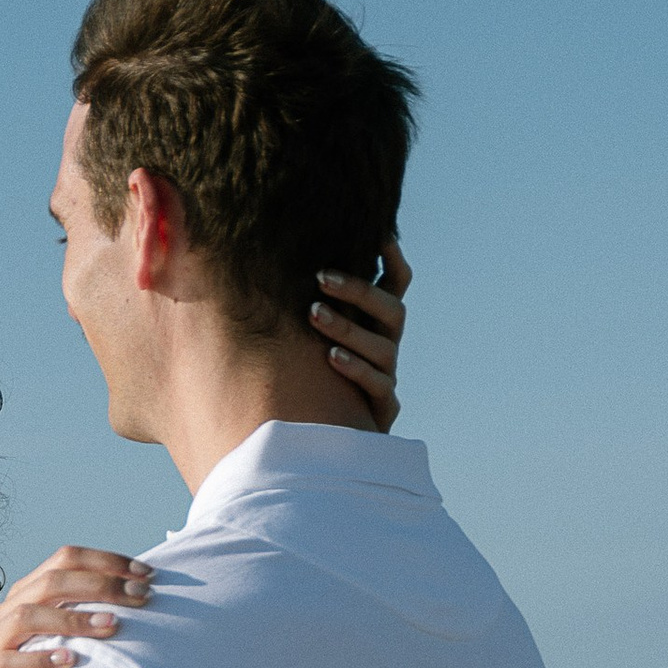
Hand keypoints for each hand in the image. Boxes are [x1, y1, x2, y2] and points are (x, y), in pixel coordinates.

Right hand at [0, 548, 151, 667]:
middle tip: (142, 594)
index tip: (147, 573)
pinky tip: (70, 662)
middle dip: (101, 583)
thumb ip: (80, 618)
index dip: (107, 561)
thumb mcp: (54, 641)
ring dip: (74, 618)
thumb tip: (133, 601)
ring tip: (113, 625)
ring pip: (30, 615)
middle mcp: (9, 610)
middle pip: (53, 580)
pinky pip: (11, 661)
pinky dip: (41, 659)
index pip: (67, 560)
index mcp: (27, 594)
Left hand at [309, 236, 411, 427]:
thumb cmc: (309, 372)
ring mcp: (386, 376)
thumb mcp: (308, 333)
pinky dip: (356, 370)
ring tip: (314, 314)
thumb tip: (271, 249)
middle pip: (392, 310)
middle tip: (320, 276)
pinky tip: (331, 358)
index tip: (378, 232)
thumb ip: (306, 299)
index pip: (397, 282)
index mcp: (376, 322)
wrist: (324, 434)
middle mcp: (386, 345)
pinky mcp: (381, 408)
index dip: (392, 258)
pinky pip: (378, 386)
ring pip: (383, 348)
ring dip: (349, 328)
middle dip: (358, 291)